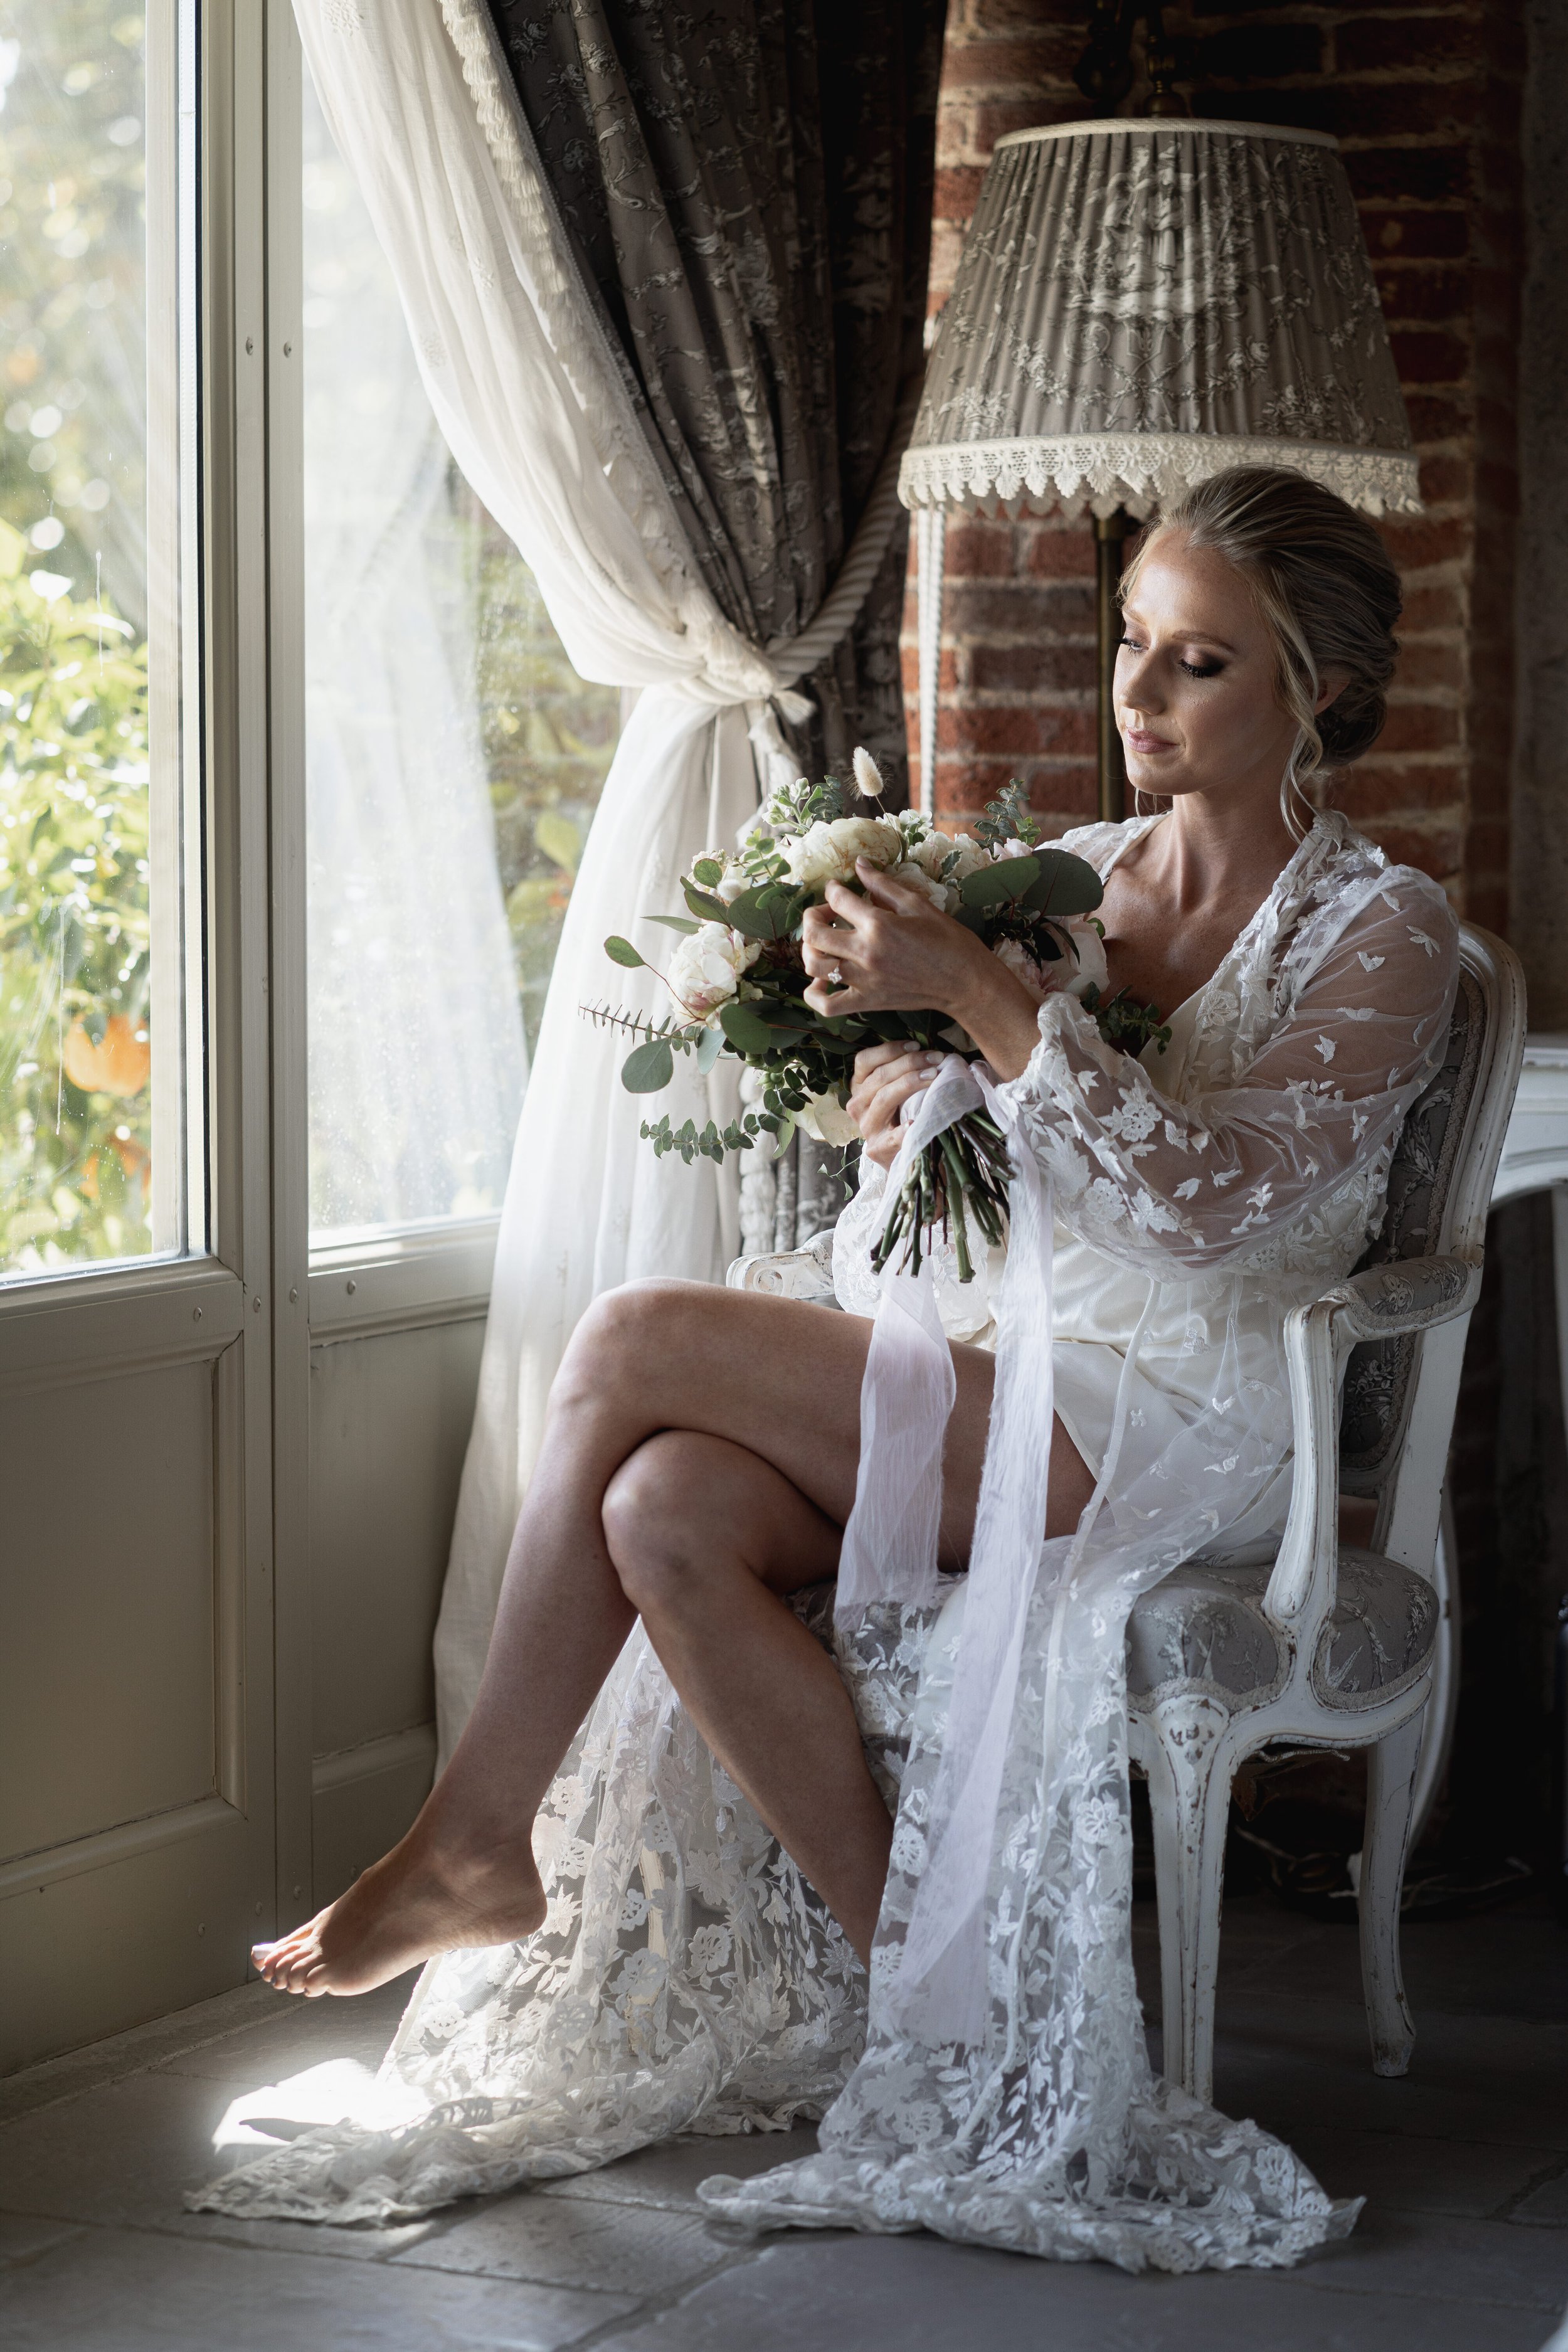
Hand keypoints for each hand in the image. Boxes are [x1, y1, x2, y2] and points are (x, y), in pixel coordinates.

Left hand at [801, 861, 1043, 1079]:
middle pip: (815, 933)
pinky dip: (815, 995)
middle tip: (826, 915)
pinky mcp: (867, 1002)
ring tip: (823, 944)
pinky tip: (819, 983)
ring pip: (815, 966)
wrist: (966, 982)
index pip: (838, 899)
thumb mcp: (918, 905)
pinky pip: (827, 1005)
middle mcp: (866, 952)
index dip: (833, 889)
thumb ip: (884, 885)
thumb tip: (860, 864)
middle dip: (813, 917)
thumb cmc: (949, 941)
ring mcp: (864, 980)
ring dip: (810, 951)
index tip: (839, 889)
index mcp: (879, 924)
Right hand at [847, 1043, 947, 1169]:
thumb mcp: (896, 1091)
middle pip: (879, 1077)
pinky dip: (903, 1130)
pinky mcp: (877, 1149)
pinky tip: (916, 1121)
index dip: (889, 1050)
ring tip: (934, 1077)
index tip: (916, 1044)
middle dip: (910, 1063)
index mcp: (859, 1087)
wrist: (898, 1156)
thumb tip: (933, 1052)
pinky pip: (891, 1137)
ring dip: (910, 1083)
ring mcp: (866, 1128)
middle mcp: (856, 1105)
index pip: (864, 1060)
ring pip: (884, 1098)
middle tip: (936, 1058)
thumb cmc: (901, 1116)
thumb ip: (903, 1071)